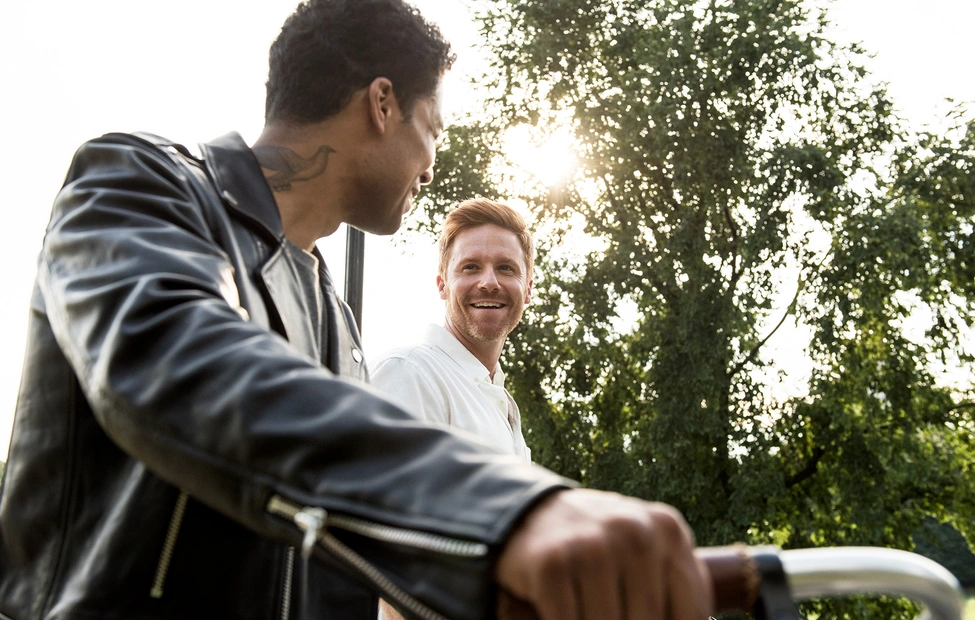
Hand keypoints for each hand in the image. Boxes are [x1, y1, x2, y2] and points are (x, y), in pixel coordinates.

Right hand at [495, 489, 712, 619]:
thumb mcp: (649, 556)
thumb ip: (678, 593)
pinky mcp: (552, 563)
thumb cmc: (602, 548)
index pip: (689, 615)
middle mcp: (634, 531)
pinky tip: (561, 616)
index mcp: (668, 529)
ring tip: (587, 613)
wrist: (532, 515)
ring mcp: (592, 546)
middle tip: (610, 615)